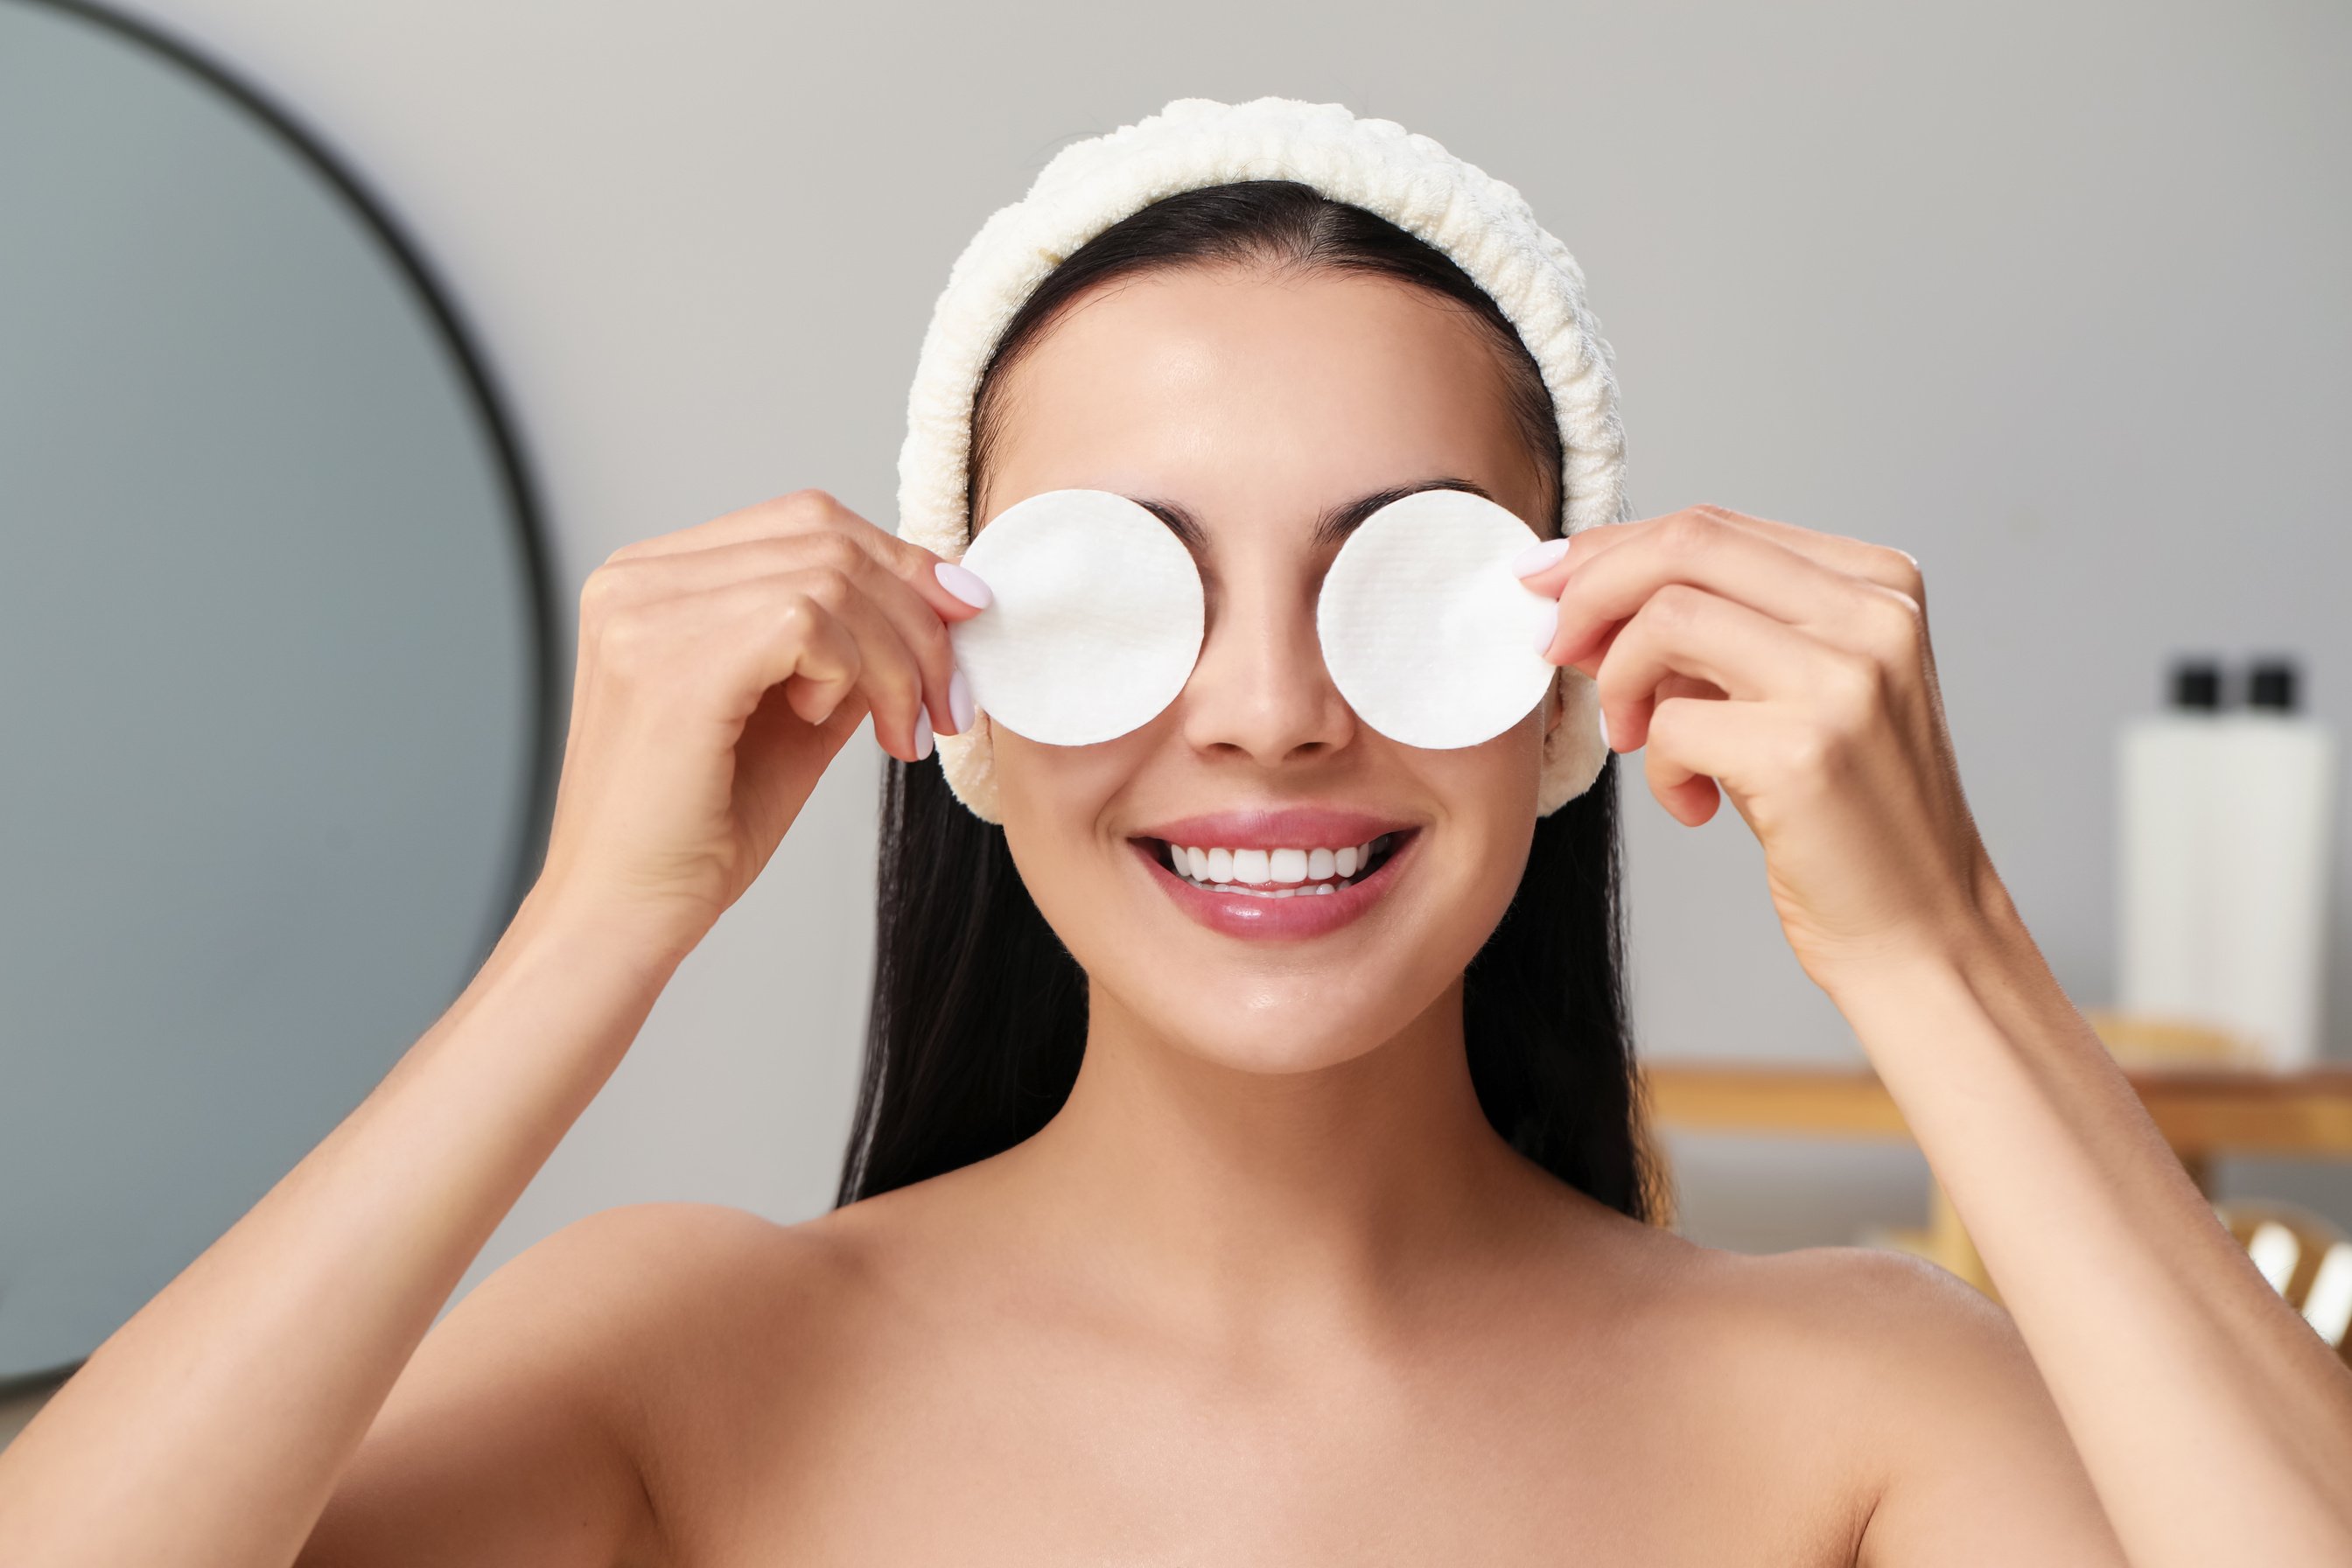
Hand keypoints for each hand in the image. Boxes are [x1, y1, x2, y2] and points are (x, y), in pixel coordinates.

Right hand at [526, 488, 987, 956]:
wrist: (625, 914)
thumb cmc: (698, 831)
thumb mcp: (791, 718)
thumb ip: (842, 651)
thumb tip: (935, 607)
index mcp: (654, 579)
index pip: (804, 522)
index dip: (899, 562)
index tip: (960, 623)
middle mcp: (636, 578)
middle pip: (826, 536)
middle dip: (916, 616)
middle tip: (948, 701)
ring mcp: (645, 613)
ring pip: (831, 578)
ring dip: (897, 658)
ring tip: (901, 731)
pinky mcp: (671, 662)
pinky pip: (810, 620)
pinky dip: (854, 672)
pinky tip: (838, 726)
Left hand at [1523, 504, 1997, 987]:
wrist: (1919, 929)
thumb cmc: (1843, 814)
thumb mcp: (1790, 690)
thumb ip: (1710, 633)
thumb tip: (1577, 594)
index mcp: (1877, 582)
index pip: (1713, 526)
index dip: (1611, 549)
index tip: (1549, 584)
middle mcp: (1873, 616)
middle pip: (1686, 547)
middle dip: (1590, 590)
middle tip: (1553, 646)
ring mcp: (1846, 680)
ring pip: (1668, 618)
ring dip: (1619, 681)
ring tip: (1633, 738)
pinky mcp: (1806, 752)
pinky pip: (1672, 721)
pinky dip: (1656, 766)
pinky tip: (1694, 804)